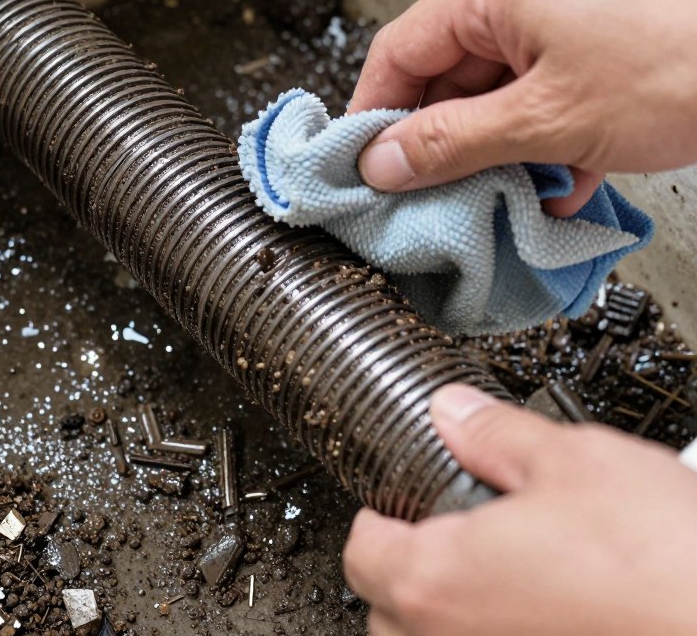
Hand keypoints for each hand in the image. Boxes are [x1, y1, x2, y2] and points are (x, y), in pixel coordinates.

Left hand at [343, 383, 696, 635]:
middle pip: (386, 612)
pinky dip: (493, 634)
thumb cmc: (668, 566)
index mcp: (438, 580)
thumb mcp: (574, 462)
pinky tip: (537, 613)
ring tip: (494, 577)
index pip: (362, 551)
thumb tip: (453, 414)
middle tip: (449, 536)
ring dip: (446, 615)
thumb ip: (494, 434)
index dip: (378, 516)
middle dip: (407, 570)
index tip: (398, 503)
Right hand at [350, 0, 696, 215]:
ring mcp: (567, 2)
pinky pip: (542, 86)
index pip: (397, 52)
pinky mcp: (602, 30)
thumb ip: (448, 145)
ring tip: (500, 196)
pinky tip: (556, 182)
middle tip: (427, 194)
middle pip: (446, 71)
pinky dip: (540, 136)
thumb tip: (385, 160)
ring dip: (494, 147)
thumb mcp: (543, 122)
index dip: (372, 116)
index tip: (362, 167)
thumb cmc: (688, 63)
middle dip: (439, 140)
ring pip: (496, 85)